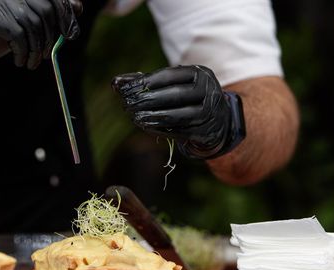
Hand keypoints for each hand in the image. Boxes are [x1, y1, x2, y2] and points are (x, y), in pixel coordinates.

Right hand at [0, 0, 80, 84]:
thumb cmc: (0, 37)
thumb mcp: (29, 26)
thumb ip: (50, 15)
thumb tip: (77, 7)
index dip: (65, 14)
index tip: (71, 34)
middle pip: (44, 9)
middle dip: (50, 37)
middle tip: (45, 56)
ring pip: (32, 24)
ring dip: (36, 50)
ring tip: (32, 63)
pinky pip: (17, 33)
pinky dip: (23, 52)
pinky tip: (20, 61)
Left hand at [112, 65, 245, 159]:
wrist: (218, 122)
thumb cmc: (188, 99)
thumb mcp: (173, 86)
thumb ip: (145, 82)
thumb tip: (115, 83)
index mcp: (201, 74)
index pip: (170, 75)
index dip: (146, 81)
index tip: (125, 88)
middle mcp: (209, 91)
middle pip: (175, 94)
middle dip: (148, 99)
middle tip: (127, 104)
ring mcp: (210, 113)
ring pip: (178, 115)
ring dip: (153, 116)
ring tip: (134, 117)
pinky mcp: (206, 132)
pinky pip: (180, 131)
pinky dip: (160, 129)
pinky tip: (146, 126)